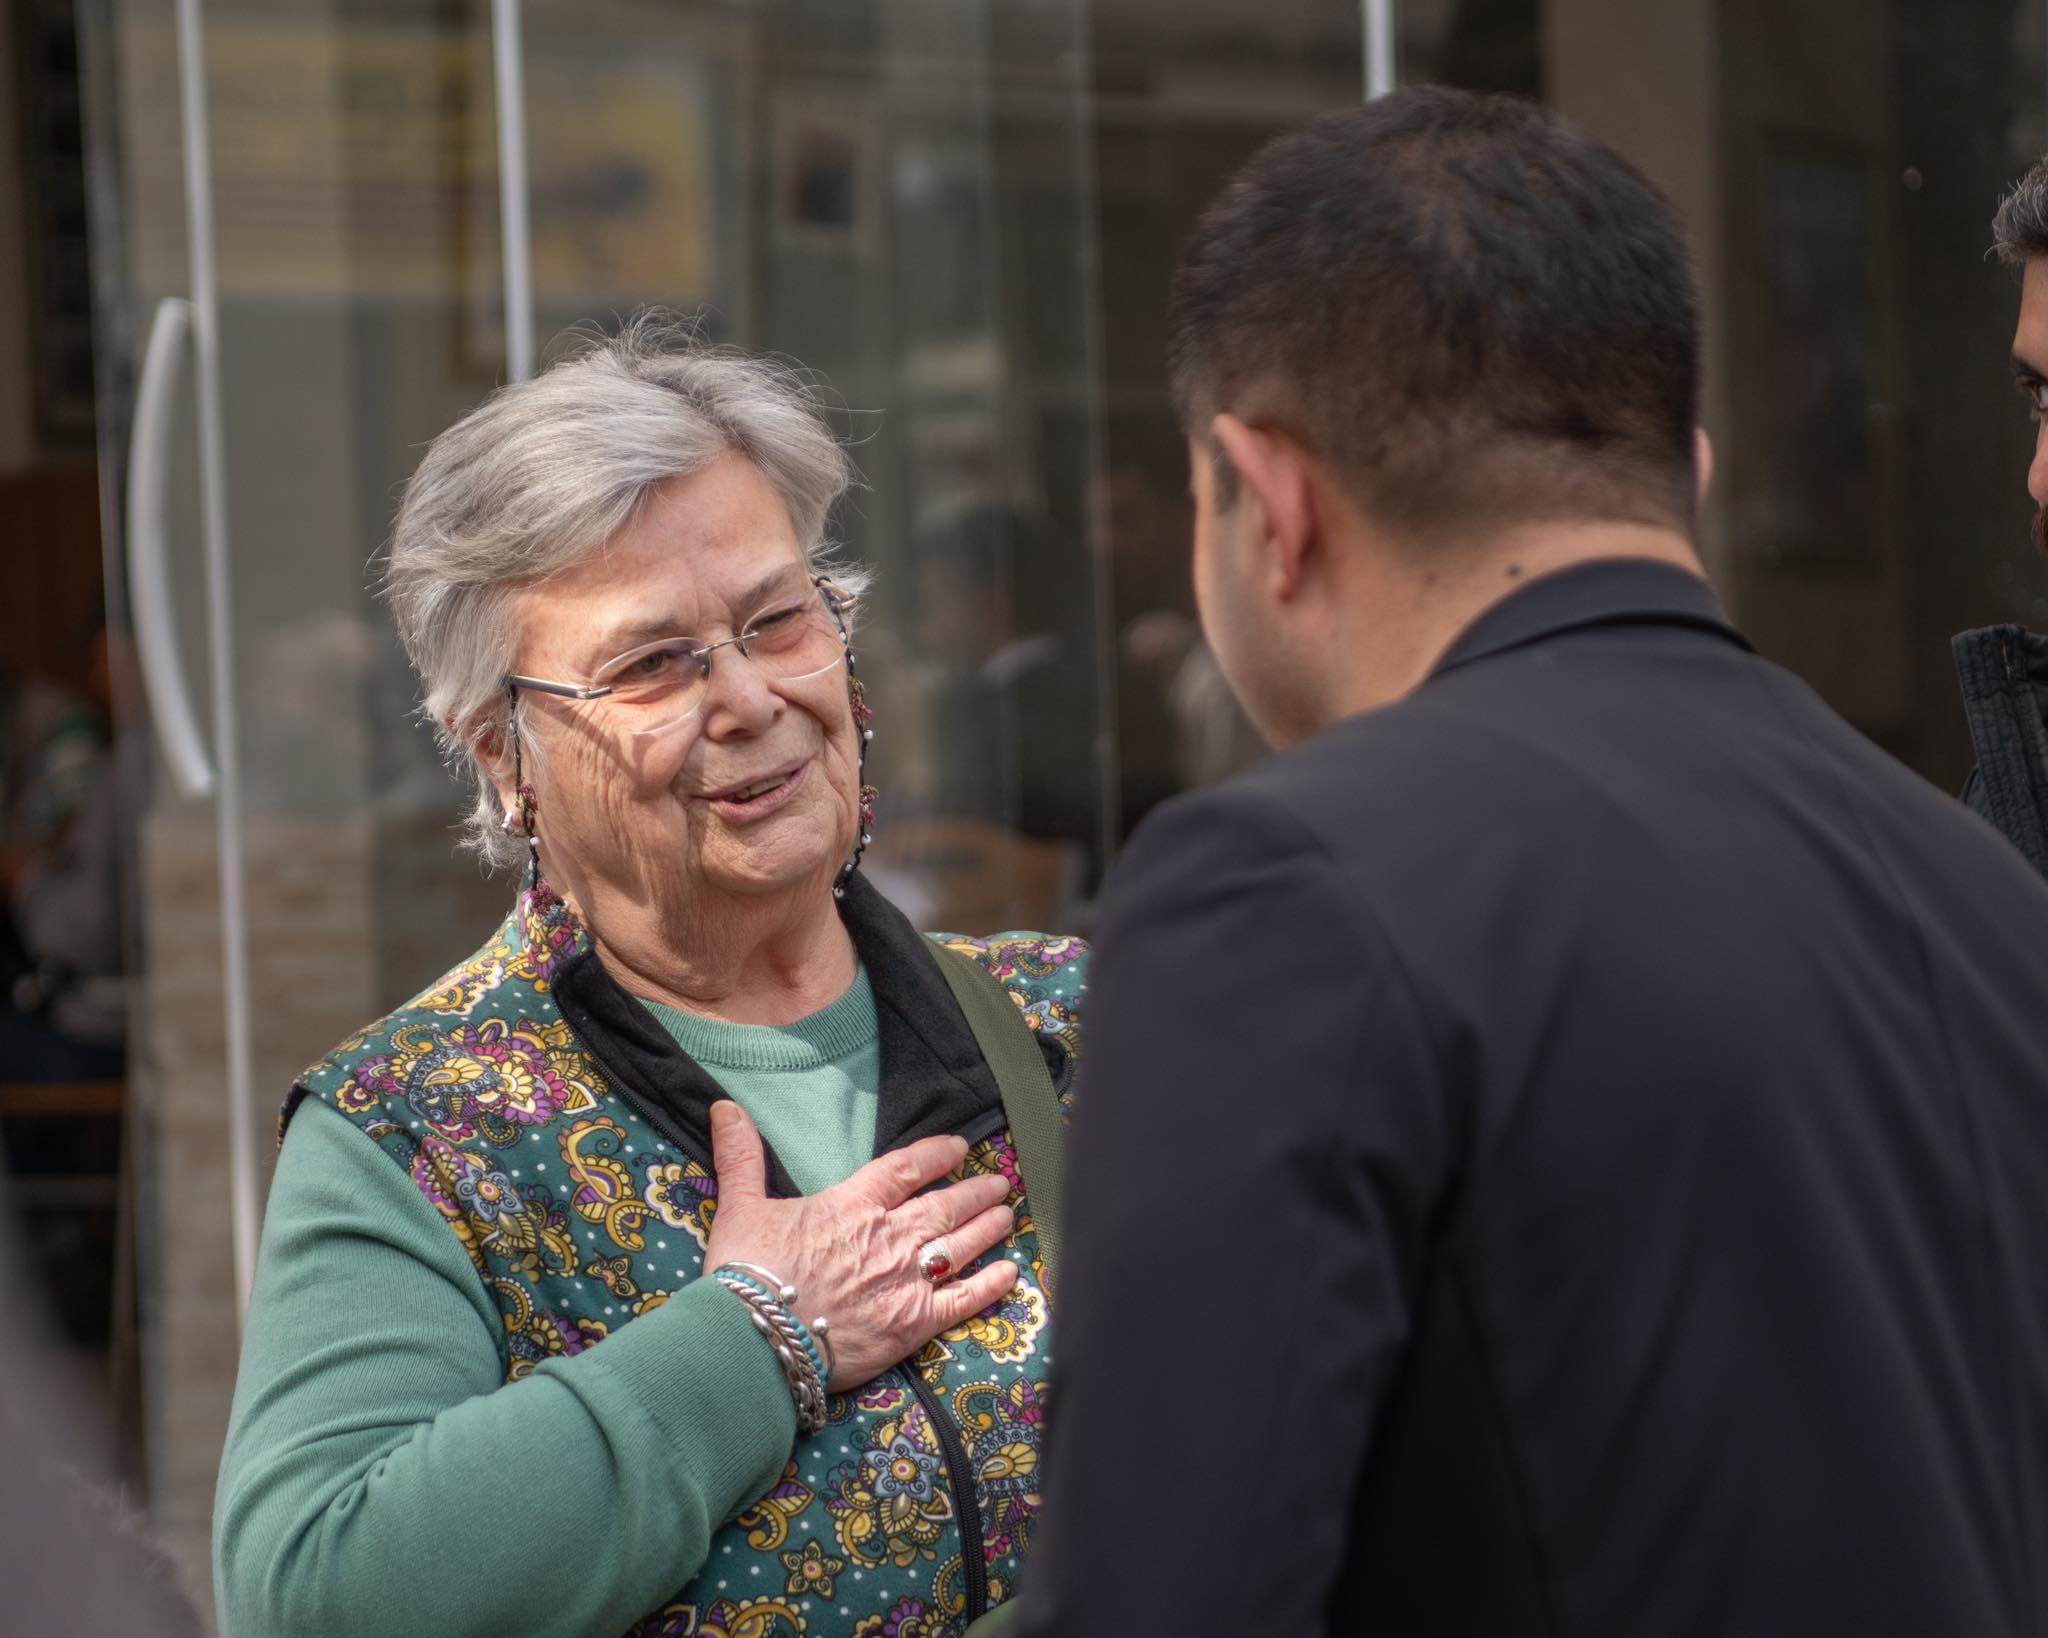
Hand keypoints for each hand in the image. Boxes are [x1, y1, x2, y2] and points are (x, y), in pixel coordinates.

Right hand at [704, 1099, 1018, 1389]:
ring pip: (960, 1246)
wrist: (754, 1338)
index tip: (959, 1147)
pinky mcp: (913, 1324)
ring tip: (1008, 1215)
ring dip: (987, 1229)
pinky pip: (963, 1301)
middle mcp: (888, 1237)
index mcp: (852, 1205)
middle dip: (975, 1192)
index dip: (937, 1155)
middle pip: (944, 1206)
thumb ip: (741, 1156)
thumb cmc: (746, 1273)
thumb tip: (724, 1106)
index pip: (907, 1169)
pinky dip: (990, 1286)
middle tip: (999, 1183)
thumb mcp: (740, 1206)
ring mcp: (905, 1280)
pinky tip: (1010, 1275)